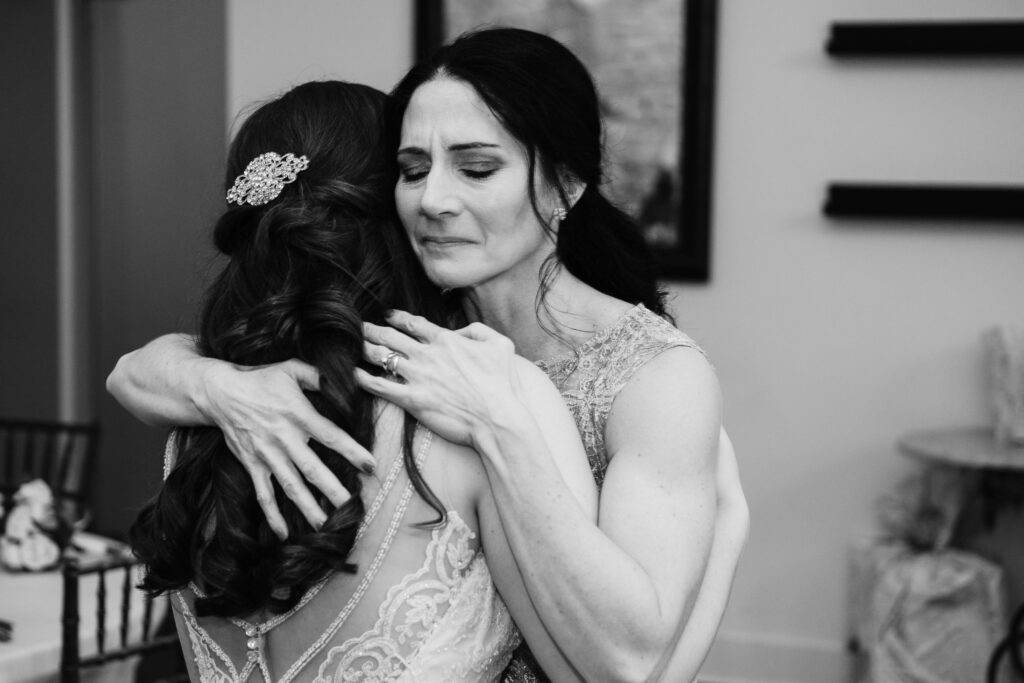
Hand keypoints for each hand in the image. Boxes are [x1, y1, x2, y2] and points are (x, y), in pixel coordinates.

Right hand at [198, 359, 375, 538]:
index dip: (352, 451)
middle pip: (313, 469)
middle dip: (333, 490)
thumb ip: (318, 375)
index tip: (370, 466)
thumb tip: (348, 375)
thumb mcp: (291, 369)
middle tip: (353, 509)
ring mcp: (267, 455)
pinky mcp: (252, 465)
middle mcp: (284, 438)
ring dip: (309, 508)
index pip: (330, 436)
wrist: (220, 393)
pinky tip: (284, 534)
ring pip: (291, 486)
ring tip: (326, 528)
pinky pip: (263, 494)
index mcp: (299, 414)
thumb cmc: (261, 379)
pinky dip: (273, 515)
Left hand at [356, 310, 523, 449]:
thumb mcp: (500, 344)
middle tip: (358, 326)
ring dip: (364, 348)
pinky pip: (379, 386)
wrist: (499, 419)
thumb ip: (477, 330)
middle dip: (371, 329)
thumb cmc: (503, 385)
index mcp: (446, 340)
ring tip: (350, 345)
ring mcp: (418, 377)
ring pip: (381, 356)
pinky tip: (352, 374)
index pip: (413, 323)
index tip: (387, 315)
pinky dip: (363, 379)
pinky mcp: (412, 400)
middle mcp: (427, 354)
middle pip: (390, 336)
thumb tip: (459, 331)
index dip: (397, 317)